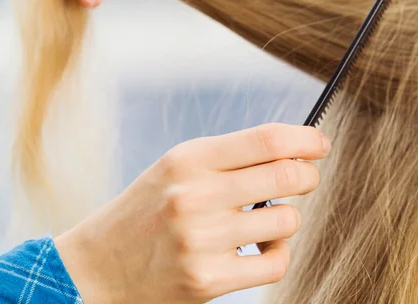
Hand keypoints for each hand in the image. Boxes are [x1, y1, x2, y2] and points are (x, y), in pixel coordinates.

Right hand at [55, 123, 330, 303]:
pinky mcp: (207, 280)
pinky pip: (275, 262)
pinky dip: (277, 253)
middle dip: (308, 175)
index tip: (320, 144)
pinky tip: (259, 248)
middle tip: (306, 178)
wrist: (98, 267)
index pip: (267, 138)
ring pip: (287, 220)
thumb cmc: (149, 209)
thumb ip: (231, 157)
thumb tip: (295, 152)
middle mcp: (195, 196)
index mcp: (189, 159)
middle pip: (287, 175)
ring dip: (286, 219)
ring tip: (264, 220)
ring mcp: (201, 240)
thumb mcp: (179, 168)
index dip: (305, 139)